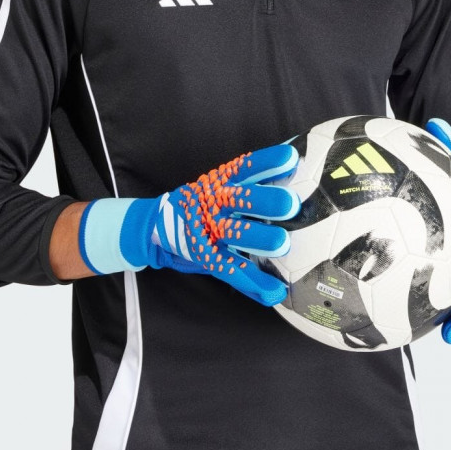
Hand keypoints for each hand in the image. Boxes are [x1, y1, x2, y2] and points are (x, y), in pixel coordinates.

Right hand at [79, 144, 299, 305]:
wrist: (157, 223)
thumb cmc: (202, 200)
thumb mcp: (219, 181)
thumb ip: (253, 176)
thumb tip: (293, 159)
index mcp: (223, 181)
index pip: (247, 166)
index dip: (268, 161)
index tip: (291, 156)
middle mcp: (217, 202)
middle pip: (243, 199)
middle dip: (266, 201)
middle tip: (290, 203)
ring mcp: (211, 229)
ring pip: (237, 233)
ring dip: (260, 239)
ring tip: (282, 243)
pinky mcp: (207, 255)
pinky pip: (231, 268)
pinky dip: (254, 283)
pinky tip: (275, 292)